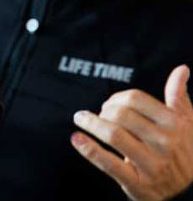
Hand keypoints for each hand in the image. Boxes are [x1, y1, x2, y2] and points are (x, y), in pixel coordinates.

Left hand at [71, 64, 192, 199]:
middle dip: (103, 110)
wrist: (192, 192)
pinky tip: (76, 138)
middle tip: (98, 114)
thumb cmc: (185, 150)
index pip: (135, 99)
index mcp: (175, 124)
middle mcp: (165, 143)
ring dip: (90, 123)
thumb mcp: (188, 123)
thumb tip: (182, 69)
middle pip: (121, 114)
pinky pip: (109, 164)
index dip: (117, 98)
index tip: (110, 104)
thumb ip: (179, 96)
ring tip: (81, 119)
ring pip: (113, 135)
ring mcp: (152, 165)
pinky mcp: (139, 184)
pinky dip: (89, 149)